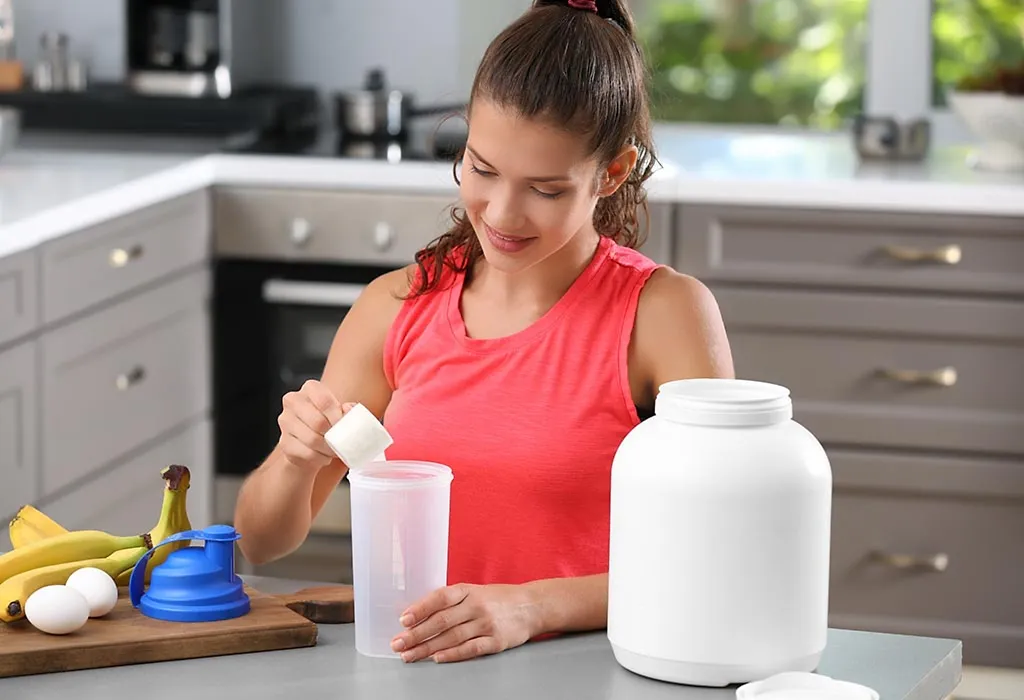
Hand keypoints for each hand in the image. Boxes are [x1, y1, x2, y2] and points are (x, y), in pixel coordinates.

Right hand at [277, 379, 351, 471]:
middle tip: (341, 442)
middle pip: (317, 422)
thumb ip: (350, 410)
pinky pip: (306, 454)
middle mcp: (293, 401)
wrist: (311, 441)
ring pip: (311, 440)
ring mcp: (285, 421)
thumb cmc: (329, 422)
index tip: (344, 427)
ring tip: (334, 450)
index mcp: (310, 388)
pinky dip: (320, 458)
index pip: (324, 401)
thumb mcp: (342, 412)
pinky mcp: (284, 442)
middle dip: (333, 436)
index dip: (337, 417)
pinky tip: (324, 456)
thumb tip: (348, 409)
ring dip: (328, 449)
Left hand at [391, 583, 538, 662]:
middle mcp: (476, 605)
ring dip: (428, 647)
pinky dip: (453, 654)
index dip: (420, 608)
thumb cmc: (500, 599)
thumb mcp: (476, 592)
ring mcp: (487, 623)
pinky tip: (438, 658)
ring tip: (410, 655)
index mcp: (469, 590)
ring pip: (452, 637)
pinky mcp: (496, 641)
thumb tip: (420, 616)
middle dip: (416, 634)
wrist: (533, 606)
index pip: (440, 597)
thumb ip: (453, 602)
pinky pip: (471, 649)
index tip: (403, 619)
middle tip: (398, 643)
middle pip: (442, 621)